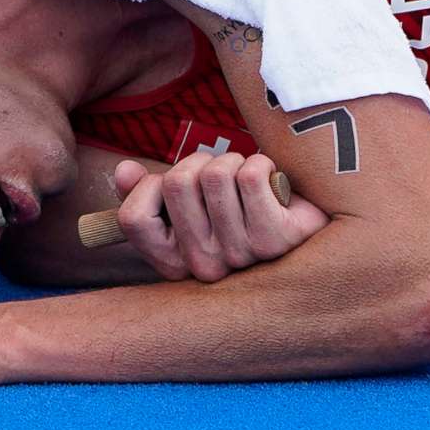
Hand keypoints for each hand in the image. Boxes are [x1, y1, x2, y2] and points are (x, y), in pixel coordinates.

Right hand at [112, 152, 329, 282]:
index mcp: (174, 264)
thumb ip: (148, 190)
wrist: (306, 221)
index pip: (132, 219)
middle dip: (199, 162)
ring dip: (233, 161)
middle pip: (176, 184)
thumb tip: (122, 171)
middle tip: (221, 177)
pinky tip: (271, 182)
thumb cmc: (242, 208)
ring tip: (248, 182)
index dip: (150, 186)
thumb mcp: (191, 202)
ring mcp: (239, 257)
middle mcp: (203, 268)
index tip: (176, 186)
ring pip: (214, 174)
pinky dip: (261, 163)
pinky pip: (249, 176)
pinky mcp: (275, 240)